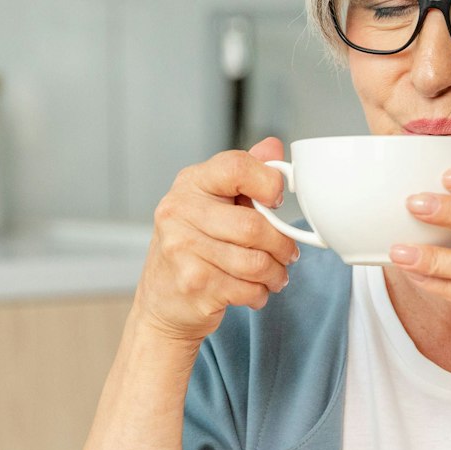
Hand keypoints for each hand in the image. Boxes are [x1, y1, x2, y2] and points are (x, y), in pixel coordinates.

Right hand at [133, 137, 300, 346]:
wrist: (161, 301)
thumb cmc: (193, 248)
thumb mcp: (212, 203)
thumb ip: (244, 175)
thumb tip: (273, 147)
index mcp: (190, 184)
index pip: (236, 167)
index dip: (268, 182)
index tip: (276, 201)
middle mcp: (180, 212)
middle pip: (253, 226)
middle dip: (282, 245)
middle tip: (289, 253)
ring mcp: (183, 250)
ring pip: (255, 262)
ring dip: (276, 273)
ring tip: (275, 275)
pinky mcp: (193, 284)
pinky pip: (247, 288)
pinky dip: (260, 294)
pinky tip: (254, 291)